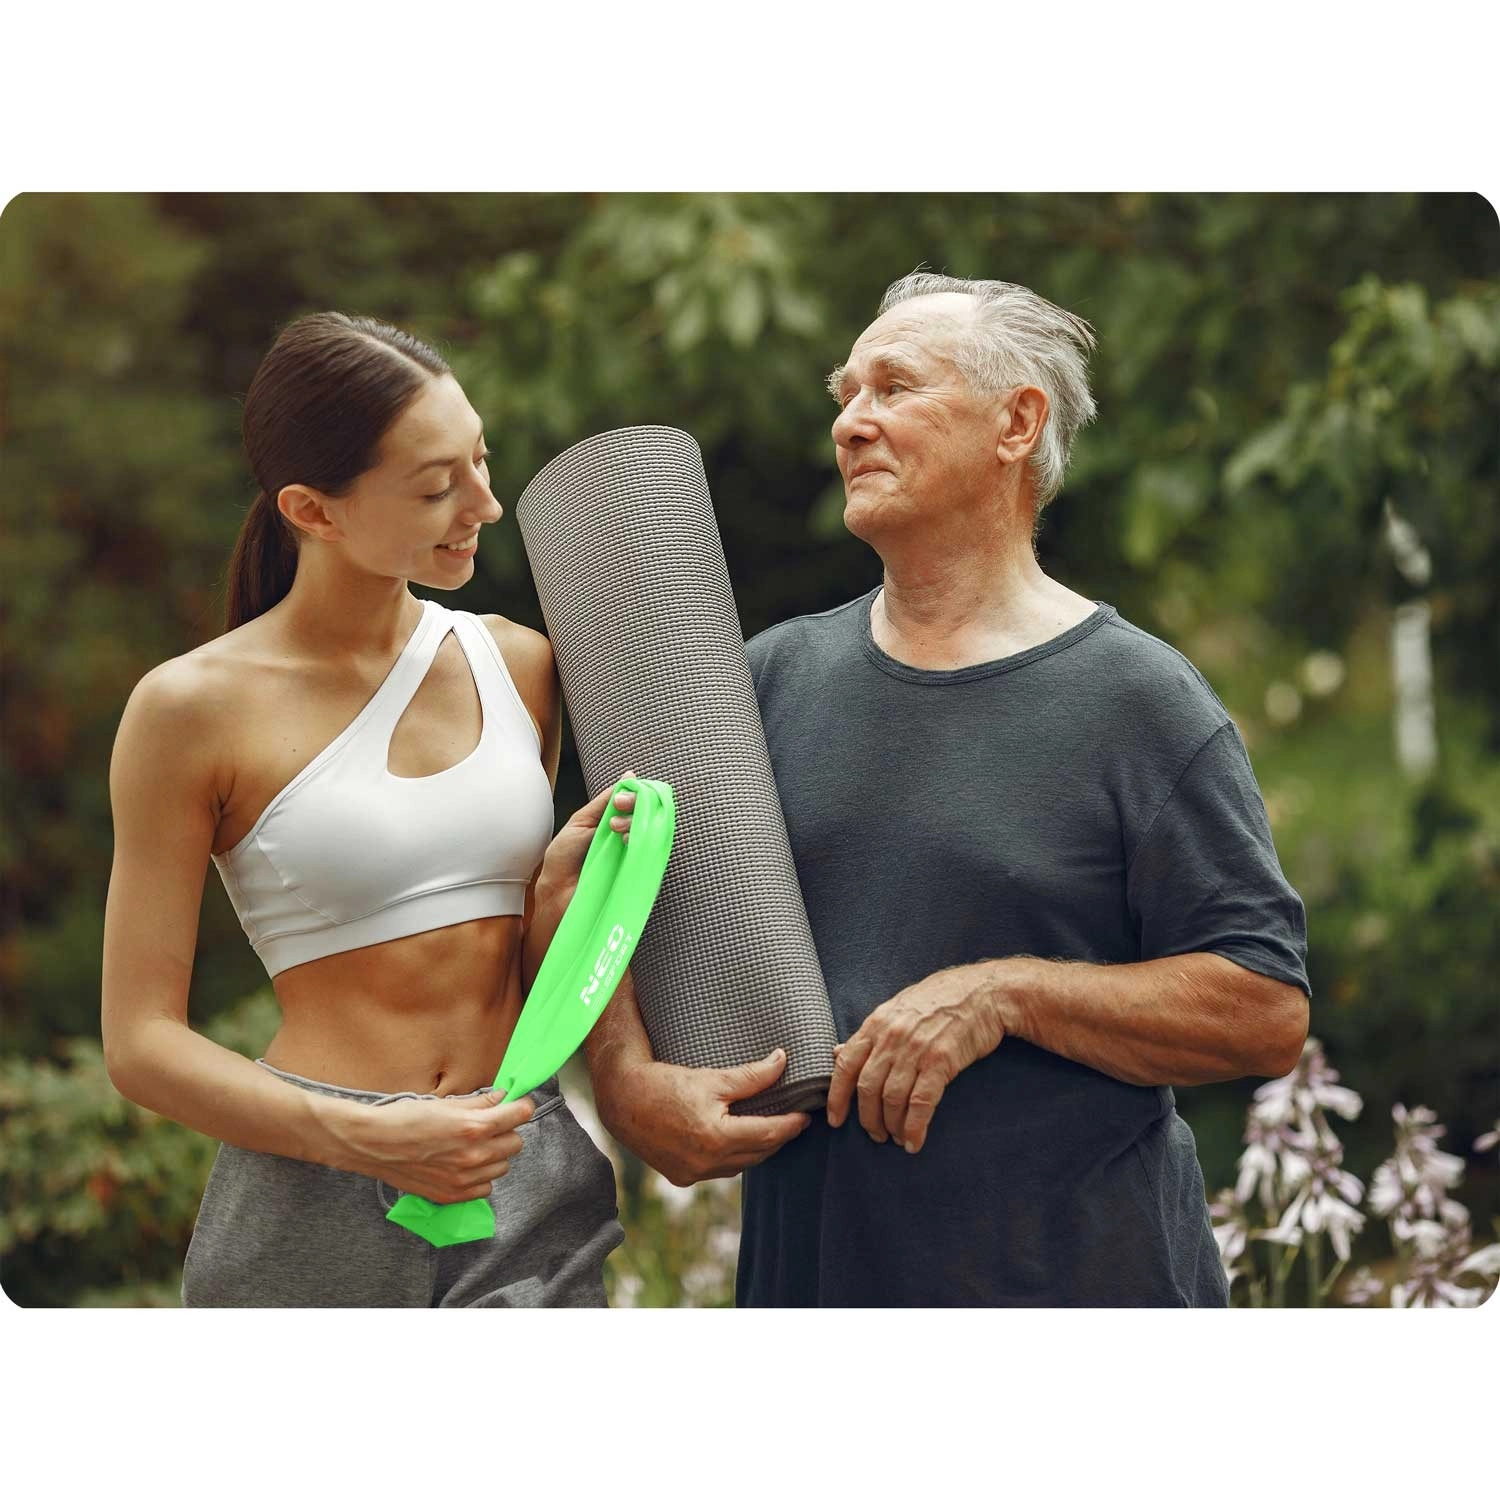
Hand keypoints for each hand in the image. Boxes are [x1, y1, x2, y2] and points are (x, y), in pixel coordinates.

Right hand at [339, 1092, 535, 1202]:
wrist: (373, 1144)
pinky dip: (480, 1176)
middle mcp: (474, 1156)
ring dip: (494, 1155)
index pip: (520, 1115)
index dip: (521, 1106)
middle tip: (490, 1125)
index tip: (517, 1104)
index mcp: (474, 1127)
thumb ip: (480, 1103)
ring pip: (503, 1166)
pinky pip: (485, 1188)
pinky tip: (464, 1164)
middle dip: (507, 1131)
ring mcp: (464, 1179)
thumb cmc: (405, 1118)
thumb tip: (503, 1097)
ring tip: (473, 1145)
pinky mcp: (452, 1195)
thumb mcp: (446, 1103)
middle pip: (516, 1143)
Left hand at [534, 778, 637, 908]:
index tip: (621, 798)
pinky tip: (627, 841)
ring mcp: (635, 853)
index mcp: (615, 821)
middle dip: (635, 805)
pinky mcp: (640, 871)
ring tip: (616, 829)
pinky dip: (641, 842)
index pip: (636, 801)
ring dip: (635, 823)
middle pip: (646, 812)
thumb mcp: (581, 821)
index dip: (634, 795)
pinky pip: (652, 853)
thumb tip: (629, 777)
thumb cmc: (565, 858)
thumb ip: (604, 802)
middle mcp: (628, 835)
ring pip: (650, 830)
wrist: (558, 892)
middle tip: (619, 808)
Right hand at [593, 1048, 810, 1186]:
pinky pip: (719, 1170)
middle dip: (778, 1138)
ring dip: (757, 1149)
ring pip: (740, 1165)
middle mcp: (706, 1163)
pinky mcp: (681, 1177)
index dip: (791, 1125)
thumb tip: (782, 1061)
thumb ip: (752, 1075)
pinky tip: (739, 1141)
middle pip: (758, 1153)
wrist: (622, 1100)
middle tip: (795, 1121)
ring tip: (771, 1129)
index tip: (806, 1115)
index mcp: (717, 1138)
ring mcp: (693, 1175)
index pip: (768, 1134)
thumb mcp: (712, 1077)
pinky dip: (733, 1157)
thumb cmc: (666, 1083)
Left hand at [825, 965, 1006, 1152]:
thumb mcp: (896, 1010)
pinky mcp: (941, 1061)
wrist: (982, 993)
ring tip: (896, 1138)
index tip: (835, 1120)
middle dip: (868, 1118)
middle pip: (868, 1088)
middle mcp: (891, 1037)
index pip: (846, 1065)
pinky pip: (921, 1102)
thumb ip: (868, 1036)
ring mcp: (916, 1049)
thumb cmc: (938, 1001)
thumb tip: (836, 1053)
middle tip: (876, 1135)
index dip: (837, 1097)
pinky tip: (914, 1142)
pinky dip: (915, 1127)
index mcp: (876, 1024)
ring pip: (892, 1098)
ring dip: (892, 1126)